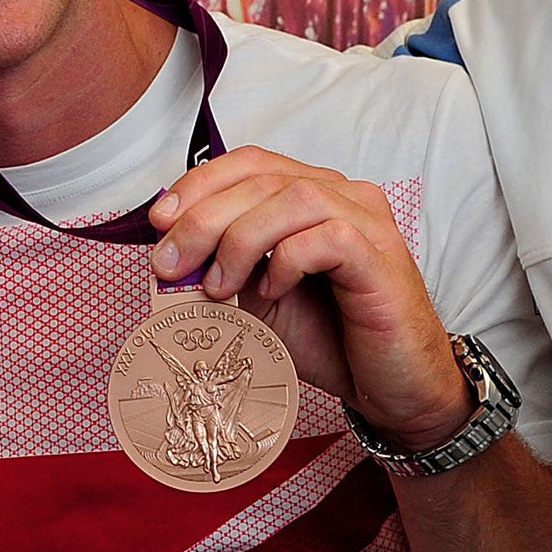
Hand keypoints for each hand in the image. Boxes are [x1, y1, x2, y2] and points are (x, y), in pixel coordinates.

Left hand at [148, 147, 473, 449]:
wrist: (392, 389)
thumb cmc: (330, 340)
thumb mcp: (256, 300)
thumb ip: (221, 268)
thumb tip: (169, 256)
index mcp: (311, 194)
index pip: (249, 163)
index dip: (198, 184)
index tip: (159, 222)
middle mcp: (342, 195)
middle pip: (262, 177)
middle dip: (203, 218)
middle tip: (172, 263)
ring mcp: (366, 220)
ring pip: (291, 198)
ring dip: (239, 239)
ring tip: (219, 287)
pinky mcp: (381, 255)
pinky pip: (325, 236)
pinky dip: (286, 261)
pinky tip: (274, 292)